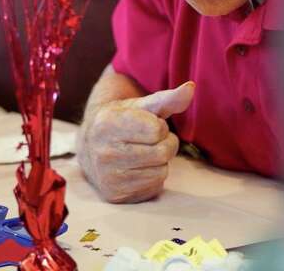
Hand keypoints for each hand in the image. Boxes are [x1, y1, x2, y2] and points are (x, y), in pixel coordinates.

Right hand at [79, 81, 194, 202]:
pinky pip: (155, 187)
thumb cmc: (123, 121)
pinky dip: (154, 177)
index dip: (159, 126)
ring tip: (144, 153)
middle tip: (151, 141)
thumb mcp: (142, 106)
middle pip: (162, 152)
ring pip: (161, 171)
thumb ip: (168, 98)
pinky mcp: (116, 196)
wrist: (92, 148)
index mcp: (107, 123)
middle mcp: (103, 152)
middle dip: (165, 144)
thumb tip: (191, 87)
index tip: (146, 125)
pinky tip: (139, 169)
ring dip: (160, 161)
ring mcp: (108, 177)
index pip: (157, 129)